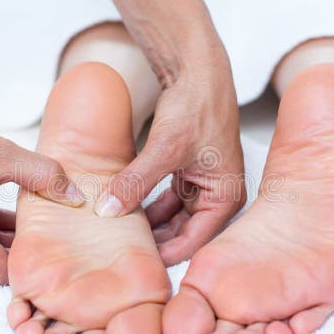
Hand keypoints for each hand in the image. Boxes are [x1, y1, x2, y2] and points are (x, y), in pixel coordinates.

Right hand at [0, 90, 82, 283]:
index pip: (0, 272)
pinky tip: (14, 214)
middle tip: (56, 240)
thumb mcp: (3, 155)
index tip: (57, 255)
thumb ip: (45, 177)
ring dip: (5, 239)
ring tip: (40, 224)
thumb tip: (77, 197)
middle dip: (21, 251)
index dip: (30, 265)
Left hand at [94, 46, 245, 264]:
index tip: (134, 263)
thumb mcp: (165, 148)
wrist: (196, 70)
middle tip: (120, 254)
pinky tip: (122, 210)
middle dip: (154, 242)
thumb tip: (106, 211)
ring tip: (117, 235)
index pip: (194, 241)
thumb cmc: (197, 105)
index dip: (164, 254)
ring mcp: (203, 186)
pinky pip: (165, 201)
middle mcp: (218, 196)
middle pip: (183, 234)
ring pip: (171, 219)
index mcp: (226, 198)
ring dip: (147, 225)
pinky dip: (145, 206)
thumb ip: (136, 182)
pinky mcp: (187, 175)